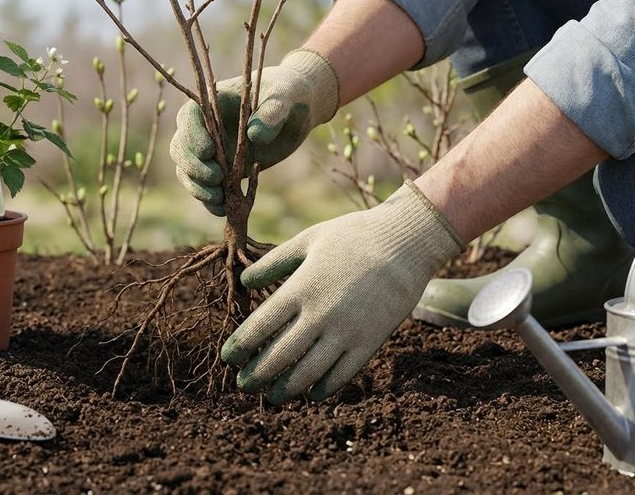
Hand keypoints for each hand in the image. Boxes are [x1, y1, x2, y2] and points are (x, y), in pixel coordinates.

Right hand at [170, 49, 338, 215]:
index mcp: (212, 103)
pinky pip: (205, 187)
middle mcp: (204, 128)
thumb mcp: (284, 99)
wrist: (295, 114)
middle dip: (193, 166)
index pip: (189, 118)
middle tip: (217, 179)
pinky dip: (209, 201)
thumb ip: (271, 113)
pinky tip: (222, 211)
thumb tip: (254, 136)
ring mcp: (210, 151)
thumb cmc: (287, 96)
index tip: (209, 151)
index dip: (193, 135)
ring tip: (219, 200)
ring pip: (187, 171)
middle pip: (180, 148)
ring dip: (198, 188)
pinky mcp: (221, 170)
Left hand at [221, 182, 464, 403]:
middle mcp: (319, 314)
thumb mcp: (308, 240)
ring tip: (272, 397)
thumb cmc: (353, 236)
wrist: (406, 243)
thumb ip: (275, 262)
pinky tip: (311, 394)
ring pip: (308, 373)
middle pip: (278, 356)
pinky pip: (341, 375)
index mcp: (300, 288)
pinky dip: (323, 389)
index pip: (260, 326)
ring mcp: (345, 332)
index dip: (240, 346)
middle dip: (256, 375)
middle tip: (243, 384)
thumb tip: (245, 280)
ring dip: (285, 389)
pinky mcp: (369, 343)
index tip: (228, 359)